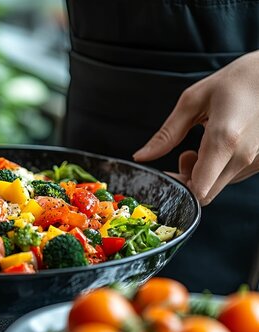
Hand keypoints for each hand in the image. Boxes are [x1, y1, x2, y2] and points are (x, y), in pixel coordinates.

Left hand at [133, 51, 258, 205]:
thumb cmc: (236, 81)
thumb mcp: (192, 101)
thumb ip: (166, 134)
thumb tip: (141, 156)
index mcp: (225, 139)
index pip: (199, 189)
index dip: (177, 188)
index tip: (166, 173)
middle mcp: (244, 155)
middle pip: (206, 193)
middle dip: (186, 180)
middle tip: (183, 155)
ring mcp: (256, 161)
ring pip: (219, 186)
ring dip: (202, 174)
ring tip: (200, 145)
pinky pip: (233, 176)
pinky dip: (218, 169)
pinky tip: (218, 147)